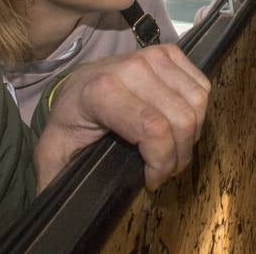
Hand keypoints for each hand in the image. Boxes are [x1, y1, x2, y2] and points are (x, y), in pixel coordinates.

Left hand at [34, 45, 210, 190]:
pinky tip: (179, 124)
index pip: (153, 129)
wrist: (79, 82)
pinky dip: (198, 111)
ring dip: (192, 134)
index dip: (162, 162)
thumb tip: (59, 205)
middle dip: (179, 155)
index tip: (151, 180)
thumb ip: (53, 178)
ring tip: (173, 149)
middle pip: (181, 119)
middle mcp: (131, 68)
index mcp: (102, 92)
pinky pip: (202, 85)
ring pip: (197, 102)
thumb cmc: (71, 119)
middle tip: (165, 170)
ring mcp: (153, 55)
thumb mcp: (53, 151)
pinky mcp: (169, 51)